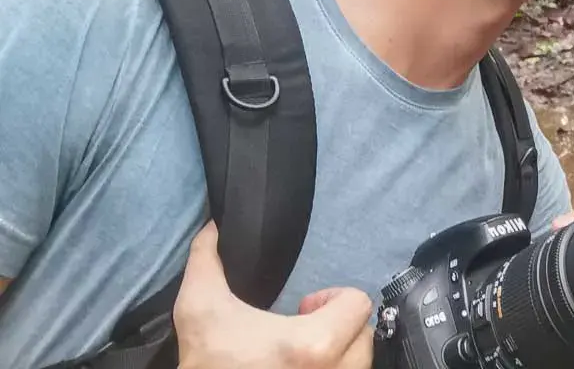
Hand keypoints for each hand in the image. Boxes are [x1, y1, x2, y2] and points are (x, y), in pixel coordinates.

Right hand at [174, 221, 373, 368]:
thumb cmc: (207, 363)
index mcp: (313, 346)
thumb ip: (208, 261)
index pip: (359, 305)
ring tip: (305, 350)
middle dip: (341, 326)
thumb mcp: (200, 309)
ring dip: (340, 352)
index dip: (335, 298)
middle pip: (364, 337)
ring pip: (359, 364)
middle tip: (307, 327)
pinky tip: (299, 367)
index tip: (305, 305)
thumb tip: (213, 228)